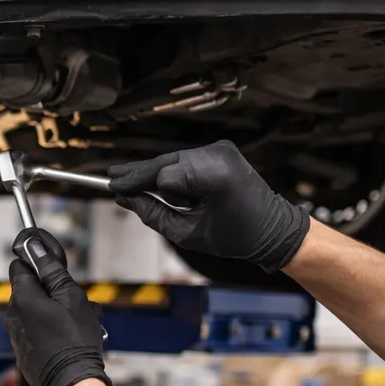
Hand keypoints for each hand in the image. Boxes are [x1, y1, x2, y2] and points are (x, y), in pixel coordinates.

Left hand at [4, 230, 110, 385]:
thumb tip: (34, 247)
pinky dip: (53, 330)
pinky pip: (38, 331)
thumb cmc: (74, 340)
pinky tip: (72, 339)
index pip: (20, 265)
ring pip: (38, 311)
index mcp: (21, 298)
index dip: (37, 263)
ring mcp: (16, 335)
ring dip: (57, 312)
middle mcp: (13, 315)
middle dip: (53, 291)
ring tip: (80, 323)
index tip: (54, 269)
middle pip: (32, 290)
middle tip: (75, 302)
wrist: (71, 382)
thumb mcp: (70, 296)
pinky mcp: (23, 351)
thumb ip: (51, 270)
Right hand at [108, 140, 309, 271]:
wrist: (272, 228)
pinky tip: (156, 182)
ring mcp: (221, 149)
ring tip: (128, 181)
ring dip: (156, 175)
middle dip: (139, 173)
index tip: (112, 188)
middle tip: (111, 177)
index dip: (136, 185)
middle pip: (164, 162)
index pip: (162, 177)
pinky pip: (186, 160)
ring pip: (172, 160)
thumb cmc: (236, 236)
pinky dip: (172, 172)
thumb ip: (152, 213)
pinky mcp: (222, 150)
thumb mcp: (186, 233)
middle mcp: (217, 155)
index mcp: (213, 175)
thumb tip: (126, 199)